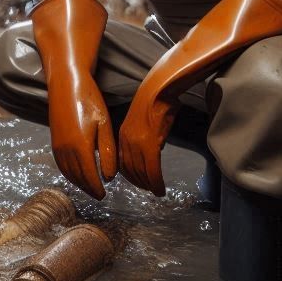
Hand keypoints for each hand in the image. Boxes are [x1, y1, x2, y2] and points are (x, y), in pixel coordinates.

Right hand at [48, 71, 115, 199]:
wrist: (66, 82)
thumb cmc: (89, 100)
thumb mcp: (104, 124)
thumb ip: (107, 152)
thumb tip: (109, 176)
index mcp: (80, 146)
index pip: (90, 177)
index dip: (97, 188)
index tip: (105, 195)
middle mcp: (66, 150)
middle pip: (78, 178)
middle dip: (88, 189)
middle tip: (99, 195)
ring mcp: (57, 145)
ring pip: (68, 173)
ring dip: (78, 183)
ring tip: (89, 187)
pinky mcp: (53, 140)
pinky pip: (61, 164)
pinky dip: (69, 174)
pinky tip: (77, 174)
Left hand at [117, 76, 174, 194]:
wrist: (160, 89)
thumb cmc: (156, 102)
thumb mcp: (145, 124)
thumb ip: (145, 139)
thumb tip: (154, 151)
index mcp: (123, 135)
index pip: (121, 162)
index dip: (130, 176)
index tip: (139, 183)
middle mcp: (126, 141)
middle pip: (130, 170)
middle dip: (139, 183)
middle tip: (149, 190)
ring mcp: (137, 143)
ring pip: (140, 172)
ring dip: (148, 185)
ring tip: (155, 191)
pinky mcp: (150, 144)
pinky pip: (152, 170)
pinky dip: (156, 183)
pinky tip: (160, 189)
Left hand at [119, 0, 281, 195]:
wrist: (249, 11)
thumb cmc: (236, 35)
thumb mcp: (208, 66)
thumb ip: (195, 84)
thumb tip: (193, 100)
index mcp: (163, 79)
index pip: (136, 123)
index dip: (136, 153)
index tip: (144, 175)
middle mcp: (156, 82)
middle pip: (129, 134)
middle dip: (133, 166)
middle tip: (145, 188)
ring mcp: (159, 83)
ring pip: (134, 138)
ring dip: (141, 170)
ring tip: (152, 190)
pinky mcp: (168, 86)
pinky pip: (148, 132)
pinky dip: (148, 162)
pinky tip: (157, 180)